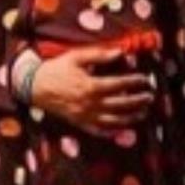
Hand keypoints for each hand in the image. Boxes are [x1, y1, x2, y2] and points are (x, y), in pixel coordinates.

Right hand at [31, 48, 153, 135]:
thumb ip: (99, 54)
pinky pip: (98, 130)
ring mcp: (85, 115)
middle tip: (150, 97)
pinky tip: (123, 129)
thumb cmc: (56, 69)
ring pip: (113, 120)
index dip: (135, 81)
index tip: (145, 79)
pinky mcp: (79, 123)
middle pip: (121, 104)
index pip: (120, 84)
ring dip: (131, 117)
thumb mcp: (76, 57)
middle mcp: (90, 103)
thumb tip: (120, 52)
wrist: (34, 86)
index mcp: (91, 86)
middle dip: (138, 100)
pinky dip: (112, 131)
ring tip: (143, 113)